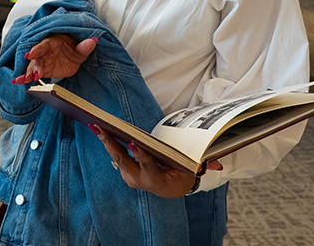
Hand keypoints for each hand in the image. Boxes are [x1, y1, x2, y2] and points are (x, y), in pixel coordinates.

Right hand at [11, 34, 97, 83]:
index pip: (44, 45)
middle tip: (34, 74)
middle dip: (34, 66)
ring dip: (27, 73)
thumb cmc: (74, 47)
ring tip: (20, 80)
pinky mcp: (42, 70)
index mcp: (52, 42)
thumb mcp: (81, 46)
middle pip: (36, 58)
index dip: (37, 50)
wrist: (73, 53)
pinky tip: (18, 82)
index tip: (31, 54)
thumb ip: (84, 46)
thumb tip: (92, 41)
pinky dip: (25, 78)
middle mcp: (44, 51)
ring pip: (32, 66)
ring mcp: (42, 61)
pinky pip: (32, 74)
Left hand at [92, 125, 221, 198]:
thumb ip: (202, 166)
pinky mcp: (124, 172)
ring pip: (116, 156)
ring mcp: (130, 177)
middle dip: (111, 143)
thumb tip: (218, 163)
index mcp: (157, 180)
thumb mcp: (191, 170)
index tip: (133, 144)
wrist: (171, 190)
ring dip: (105, 140)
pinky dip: (108, 141)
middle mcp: (140, 180)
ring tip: (95, 123)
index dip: (141, 155)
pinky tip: (100, 127)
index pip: (148, 165)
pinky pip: (116, 154)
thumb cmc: (181, 173)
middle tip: (100, 128)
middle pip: (124, 160)